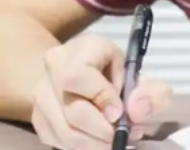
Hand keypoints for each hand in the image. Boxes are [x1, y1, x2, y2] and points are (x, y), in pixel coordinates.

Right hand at [31, 33, 171, 149]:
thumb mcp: (144, 77)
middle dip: (103, 131)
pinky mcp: (38, 119)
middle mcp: (54, 68)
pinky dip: (84, 149)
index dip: (99, 97)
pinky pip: (58, 143)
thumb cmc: (118, 75)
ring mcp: (41, 94)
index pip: (77, 75)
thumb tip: (137, 110)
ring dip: (95, 145)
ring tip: (117, 142)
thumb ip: (152, 92)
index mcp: (82, 49)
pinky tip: (100, 144)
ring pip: (63, 132)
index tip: (119, 113)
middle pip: (72, 110)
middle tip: (127, 136)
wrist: (87, 76)